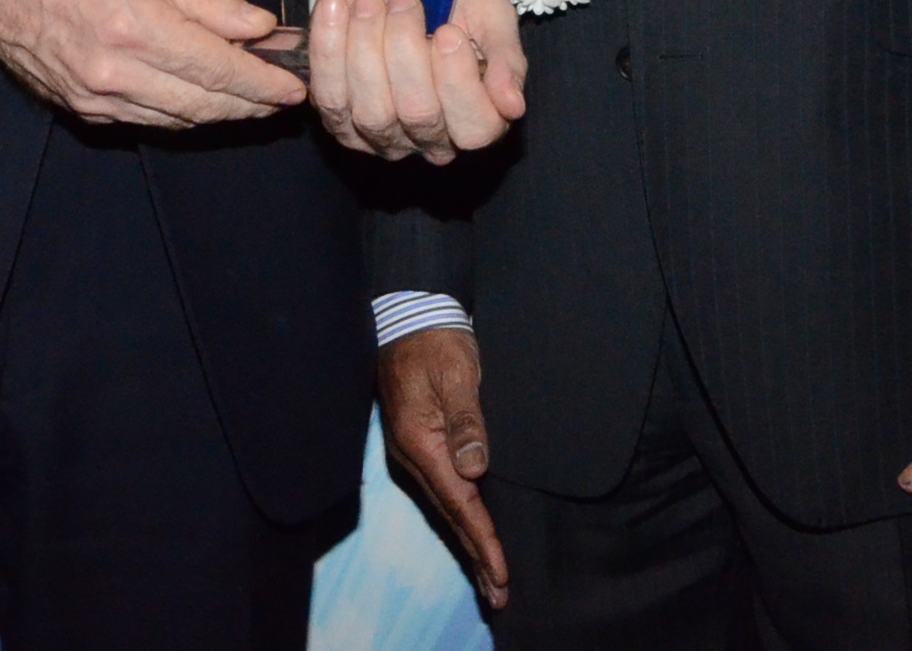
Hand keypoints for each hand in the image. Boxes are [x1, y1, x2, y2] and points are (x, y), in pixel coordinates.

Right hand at [0, 0, 304, 126]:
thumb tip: (258, 27)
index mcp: (132, 25)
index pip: (215, 67)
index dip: (261, 81)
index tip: (293, 84)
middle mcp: (113, 72)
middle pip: (202, 103)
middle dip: (251, 103)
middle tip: (285, 96)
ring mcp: (96, 98)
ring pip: (179, 120)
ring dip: (222, 113)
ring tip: (256, 98)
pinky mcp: (85, 110)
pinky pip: (149, 120)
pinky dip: (184, 113)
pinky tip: (206, 99)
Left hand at [307, 0, 529, 161]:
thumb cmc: (448, 0)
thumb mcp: (489, 15)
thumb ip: (507, 57)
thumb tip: (513, 105)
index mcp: (477, 117)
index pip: (475, 129)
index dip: (459, 83)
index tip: (449, 32)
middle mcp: (431, 138)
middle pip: (420, 115)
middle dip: (407, 50)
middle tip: (404, 1)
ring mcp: (382, 137)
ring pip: (372, 112)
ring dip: (366, 47)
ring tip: (369, 4)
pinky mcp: (340, 122)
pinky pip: (330, 97)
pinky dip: (329, 50)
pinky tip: (336, 12)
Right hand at [381, 327, 508, 608]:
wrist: (411, 317)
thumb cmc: (437, 341)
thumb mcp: (457, 374)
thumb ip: (467, 420)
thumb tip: (474, 468)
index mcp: (421, 443)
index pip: (459, 503)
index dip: (482, 539)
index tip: (501, 571)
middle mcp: (414, 457)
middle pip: (450, 517)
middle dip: (476, 557)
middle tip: (499, 595)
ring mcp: (415, 454)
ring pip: (447, 510)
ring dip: (470, 544)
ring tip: (490, 577)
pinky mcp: (422, 446)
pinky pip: (445, 493)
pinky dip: (462, 519)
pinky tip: (473, 533)